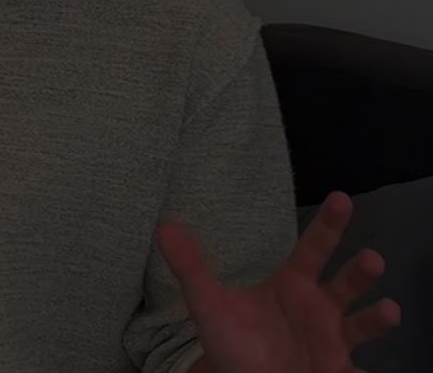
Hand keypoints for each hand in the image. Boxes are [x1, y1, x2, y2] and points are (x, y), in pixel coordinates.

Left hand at [159, 191, 399, 372]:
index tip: (342, 198)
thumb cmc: (233, 340)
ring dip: (377, 317)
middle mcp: (320, 307)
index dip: (328, 224)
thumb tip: (163, 225)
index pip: (313, 248)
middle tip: (372, 259)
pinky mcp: (338, 370)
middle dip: (361, 272)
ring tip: (389, 310)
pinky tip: (371, 372)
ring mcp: (333, 339)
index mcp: (293, 285)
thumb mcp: (208, 304)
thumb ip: (190, 267)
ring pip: (362, 324)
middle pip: (346, 283)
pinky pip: (359, 372)